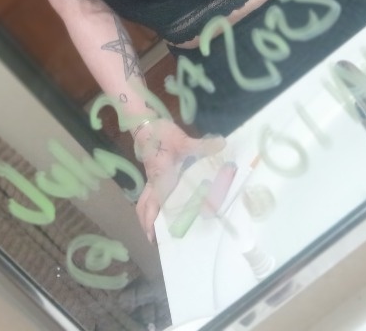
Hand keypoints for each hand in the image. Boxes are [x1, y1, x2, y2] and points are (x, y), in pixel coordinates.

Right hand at [133, 119, 225, 242]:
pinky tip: (164, 212)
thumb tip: (222, 145)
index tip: (154, 236)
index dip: (152, 219)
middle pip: (143, 207)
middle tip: (155, 240)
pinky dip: (153, 207)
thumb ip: (202, 145)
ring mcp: (151, 180)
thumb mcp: (183, 140)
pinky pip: (150, 196)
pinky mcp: (153, 177)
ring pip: (144, 203)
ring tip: (157, 231)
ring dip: (148, 217)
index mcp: (160, 178)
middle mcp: (153, 183)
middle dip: (147, 224)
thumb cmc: (162, 135)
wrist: (147, 125)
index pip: (155, 202)